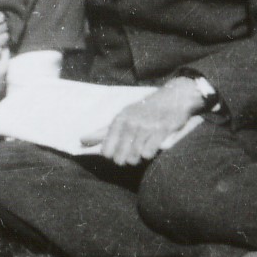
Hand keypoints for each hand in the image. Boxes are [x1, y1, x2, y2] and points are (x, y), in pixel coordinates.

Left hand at [81, 77, 205, 165]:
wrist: (174, 97)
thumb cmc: (145, 109)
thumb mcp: (123, 116)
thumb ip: (102, 131)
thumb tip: (81, 141)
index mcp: (119, 119)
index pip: (106, 150)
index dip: (112, 155)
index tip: (119, 151)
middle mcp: (130, 123)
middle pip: (119, 157)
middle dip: (125, 159)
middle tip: (132, 153)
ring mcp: (146, 127)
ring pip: (134, 157)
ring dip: (138, 158)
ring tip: (142, 150)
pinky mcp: (161, 131)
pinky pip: (148, 152)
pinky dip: (149, 154)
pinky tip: (152, 147)